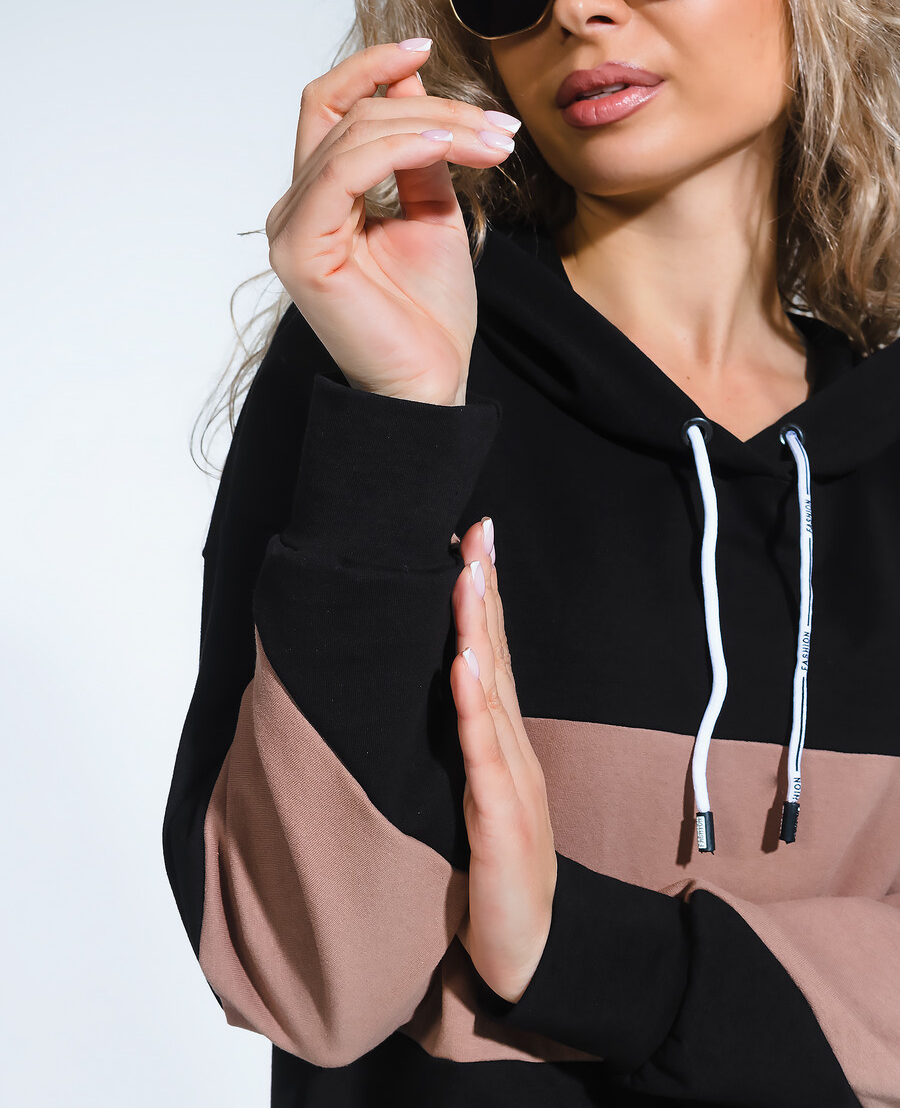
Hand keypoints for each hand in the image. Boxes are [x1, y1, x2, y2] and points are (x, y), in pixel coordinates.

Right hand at [265, 40, 519, 406]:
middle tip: (500, 127)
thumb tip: (413, 79)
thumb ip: (420, 150)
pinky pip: (345, 170)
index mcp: (321, 197)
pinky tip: (452, 148)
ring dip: (434, 124)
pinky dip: (403, 147)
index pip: (332, 107)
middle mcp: (297, 206)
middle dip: (432, 106)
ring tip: (494, 142)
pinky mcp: (302, 249)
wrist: (431, 382)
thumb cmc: (430, 314)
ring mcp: (293, 228)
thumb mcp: (433, 210)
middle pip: (350, 112)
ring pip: (354, 133)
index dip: (372, 66)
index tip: (424, 47)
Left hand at [449, 518, 557, 1002]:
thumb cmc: (496, 871)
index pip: (490, 656)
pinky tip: (465, 666)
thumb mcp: (478, 796)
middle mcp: (511, 749)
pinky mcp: (502, 820)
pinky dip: (474, 708)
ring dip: (480, 629)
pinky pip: (484, 757)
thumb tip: (444, 688)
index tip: (470, 542)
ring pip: (491, 693)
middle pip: (496, 657)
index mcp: (500, 742)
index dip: (481, 599)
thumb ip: (468, 744)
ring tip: (469, 574)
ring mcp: (511, 781)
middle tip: (476, 531)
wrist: (529, 949)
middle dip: (484, 591)